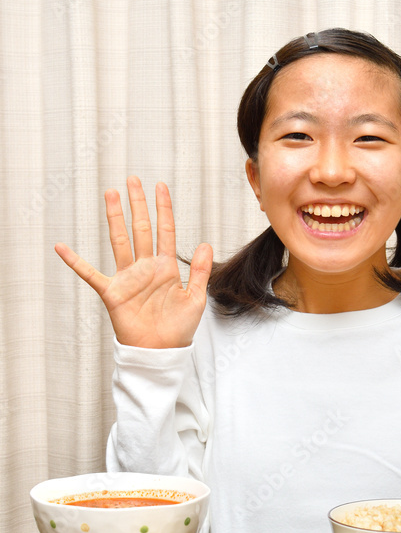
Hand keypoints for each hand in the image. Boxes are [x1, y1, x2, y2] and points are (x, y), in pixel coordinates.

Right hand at [55, 177, 212, 347]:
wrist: (160, 352)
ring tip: (111, 194)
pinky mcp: (112, 292)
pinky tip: (62, 247)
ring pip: (120, 241)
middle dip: (138, 205)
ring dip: (115, 218)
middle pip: (141, 229)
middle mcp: (145, 268)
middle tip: (133, 180)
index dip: (164, 209)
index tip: (161, 187)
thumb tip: (205, 243)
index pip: (165, 231)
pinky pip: (90, 274)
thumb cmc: (179, 328)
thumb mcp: (196, 298)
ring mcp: (127, 278)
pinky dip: (75, 262)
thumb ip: (199, 270)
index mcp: (166, 268)